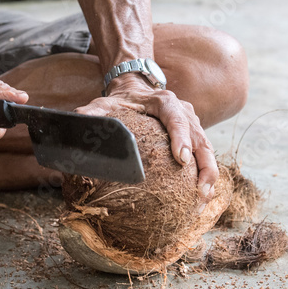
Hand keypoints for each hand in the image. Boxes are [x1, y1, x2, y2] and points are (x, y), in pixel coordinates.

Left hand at [74, 74, 218, 199]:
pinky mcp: (194, 136)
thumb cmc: (122, 99)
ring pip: (208, 151)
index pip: (177, 119)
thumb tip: (78, 118)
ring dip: (209, 176)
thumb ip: (94, 111)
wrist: (136, 88)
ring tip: (203, 200)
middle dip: (204, 167)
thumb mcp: (106, 103)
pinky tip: (200, 196)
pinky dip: (205, 176)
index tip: (182, 159)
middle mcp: (184, 111)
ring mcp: (193, 124)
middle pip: (201, 139)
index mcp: (165, 102)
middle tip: (200, 191)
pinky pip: (204, 156)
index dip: (182, 139)